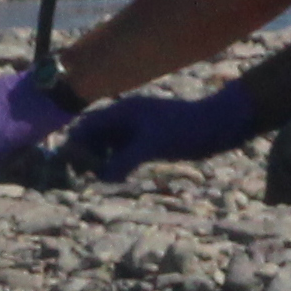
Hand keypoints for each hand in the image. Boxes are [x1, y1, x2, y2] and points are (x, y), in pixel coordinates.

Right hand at [63, 82, 263, 180]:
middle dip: (86, 154)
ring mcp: (137, 129)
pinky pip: (123, 152)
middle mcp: (126, 118)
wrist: (218, 125)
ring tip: (100, 178)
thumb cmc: (186, 129)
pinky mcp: (148, 141)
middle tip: (83, 176)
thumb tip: (101, 179)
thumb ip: (125, 161)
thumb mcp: (152, 145)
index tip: (72, 167)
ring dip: (100, 160)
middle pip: (94, 135)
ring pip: (108, 145)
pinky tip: (118, 177)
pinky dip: (117, 163)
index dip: (76, 144)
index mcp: (123, 111)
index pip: (87, 126)